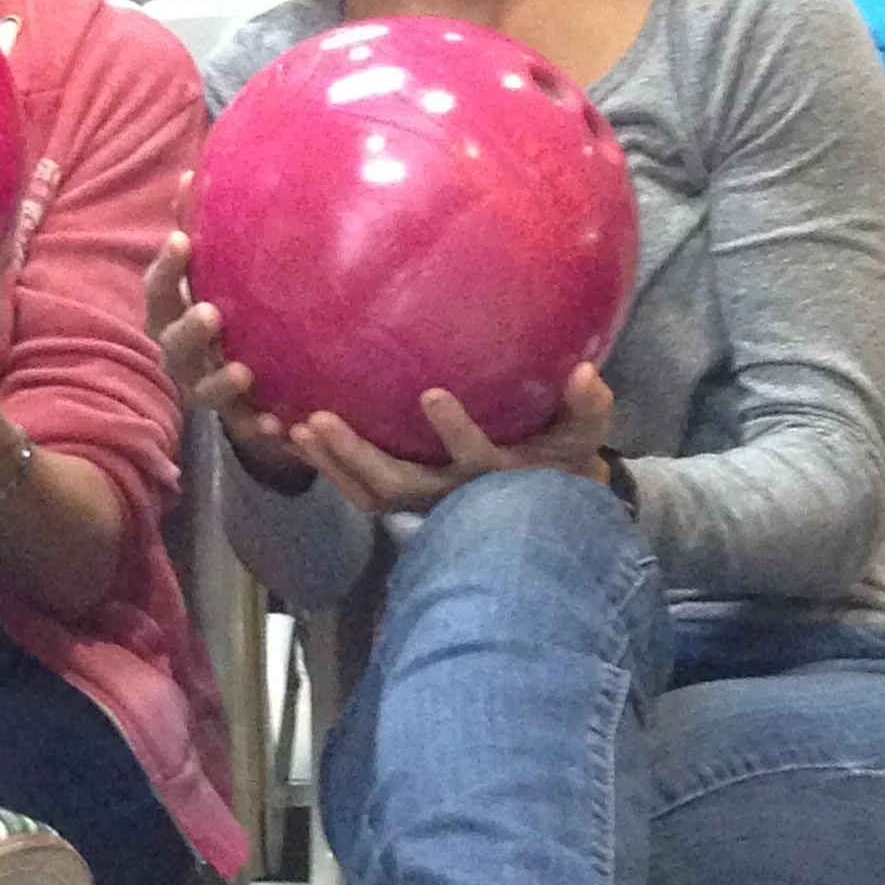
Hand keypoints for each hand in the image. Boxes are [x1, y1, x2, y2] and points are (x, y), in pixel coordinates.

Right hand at [145, 224, 311, 489]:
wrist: (240, 380)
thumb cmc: (220, 309)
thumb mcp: (206, 273)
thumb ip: (195, 227)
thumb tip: (191, 174)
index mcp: (171, 314)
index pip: (159, 290)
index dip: (167, 268)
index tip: (182, 241)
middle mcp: (181, 354)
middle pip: (173, 345)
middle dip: (188, 331)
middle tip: (210, 313)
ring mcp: (205, 387)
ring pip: (203, 390)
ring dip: (220, 382)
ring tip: (241, 370)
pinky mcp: (238, 419)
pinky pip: (246, 428)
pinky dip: (261, 428)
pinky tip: (281, 425)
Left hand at [287, 362, 617, 516]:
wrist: (546, 510)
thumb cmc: (564, 462)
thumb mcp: (584, 437)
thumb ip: (589, 408)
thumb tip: (589, 374)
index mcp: (498, 475)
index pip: (476, 457)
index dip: (456, 431)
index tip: (431, 393)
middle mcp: (455, 495)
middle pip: (399, 483)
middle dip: (359, 454)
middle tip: (320, 419)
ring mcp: (426, 502)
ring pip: (371, 492)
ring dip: (332, 462)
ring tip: (296, 427)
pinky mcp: (405, 499)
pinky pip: (361, 490)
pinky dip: (330, 468)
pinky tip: (295, 436)